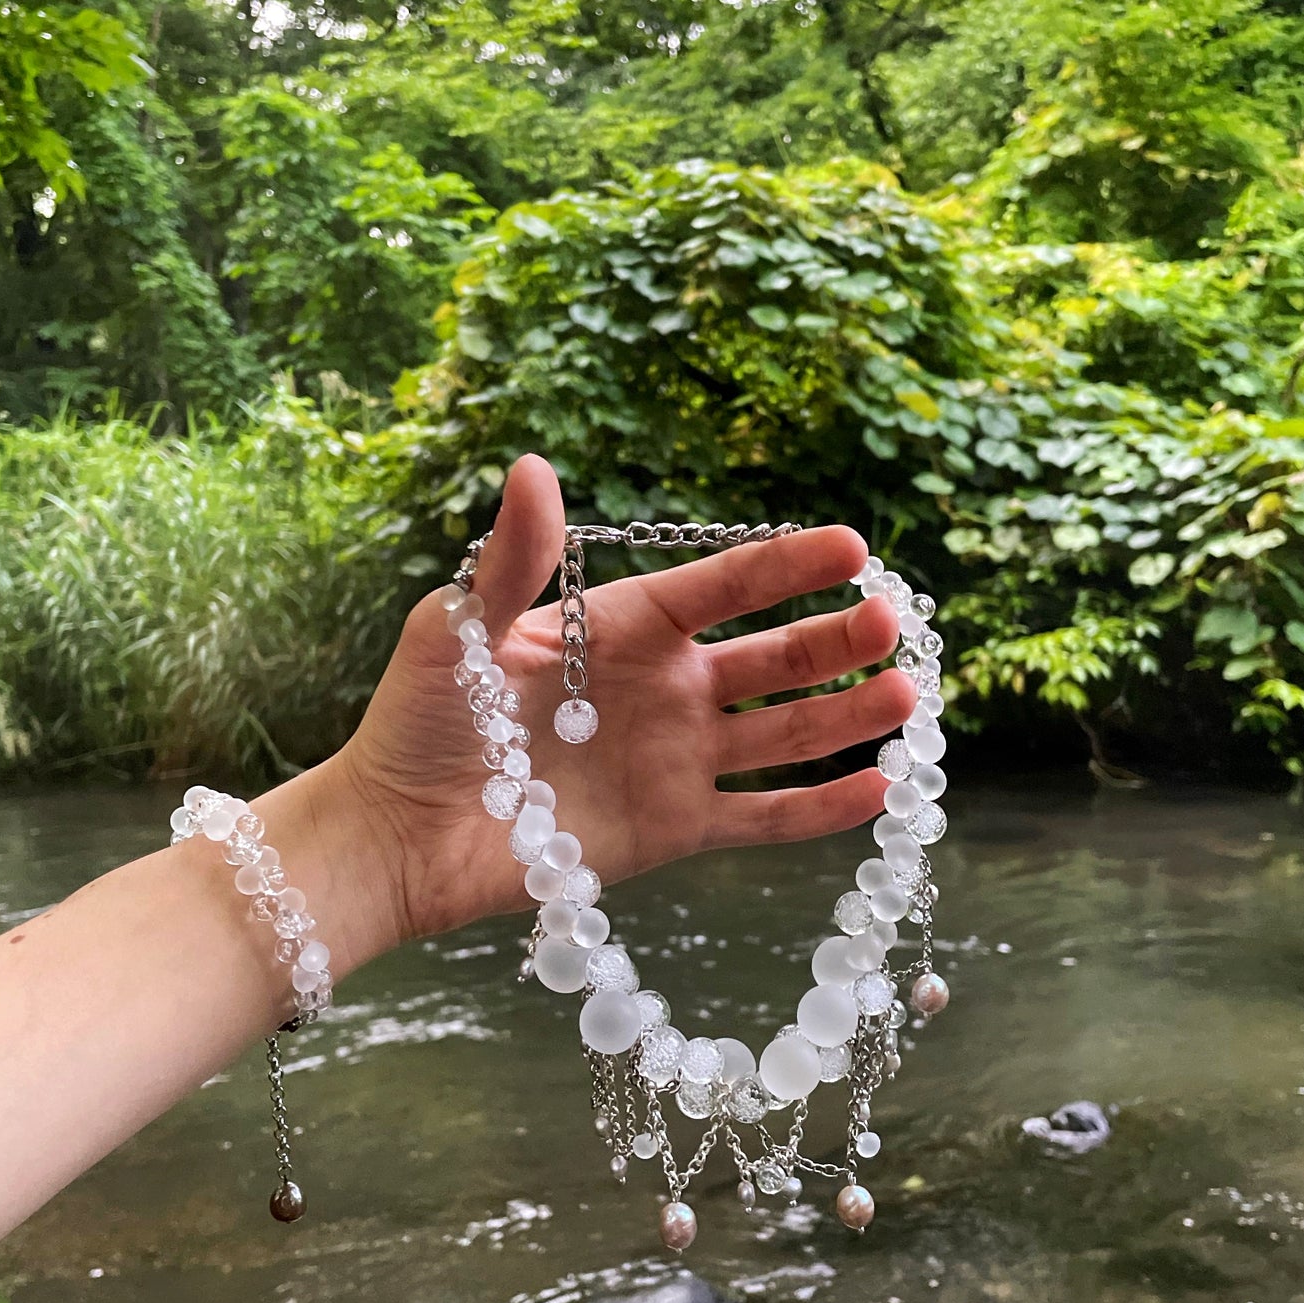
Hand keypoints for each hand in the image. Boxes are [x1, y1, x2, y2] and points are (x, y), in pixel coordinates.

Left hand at [324, 455, 914, 952]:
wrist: (397, 836)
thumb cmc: (418, 722)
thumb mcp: (459, 630)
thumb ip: (513, 561)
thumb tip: (537, 466)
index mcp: (620, 630)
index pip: (719, 589)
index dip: (784, 567)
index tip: (852, 546)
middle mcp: (663, 690)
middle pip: (770, 659)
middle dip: (834, 640)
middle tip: (891, 624)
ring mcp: (676, 761)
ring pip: (783, 735)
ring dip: (845, 715)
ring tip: (906, 698)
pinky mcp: (675, 830)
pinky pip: (762, 817)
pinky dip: (820, 811)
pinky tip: (879, 790)